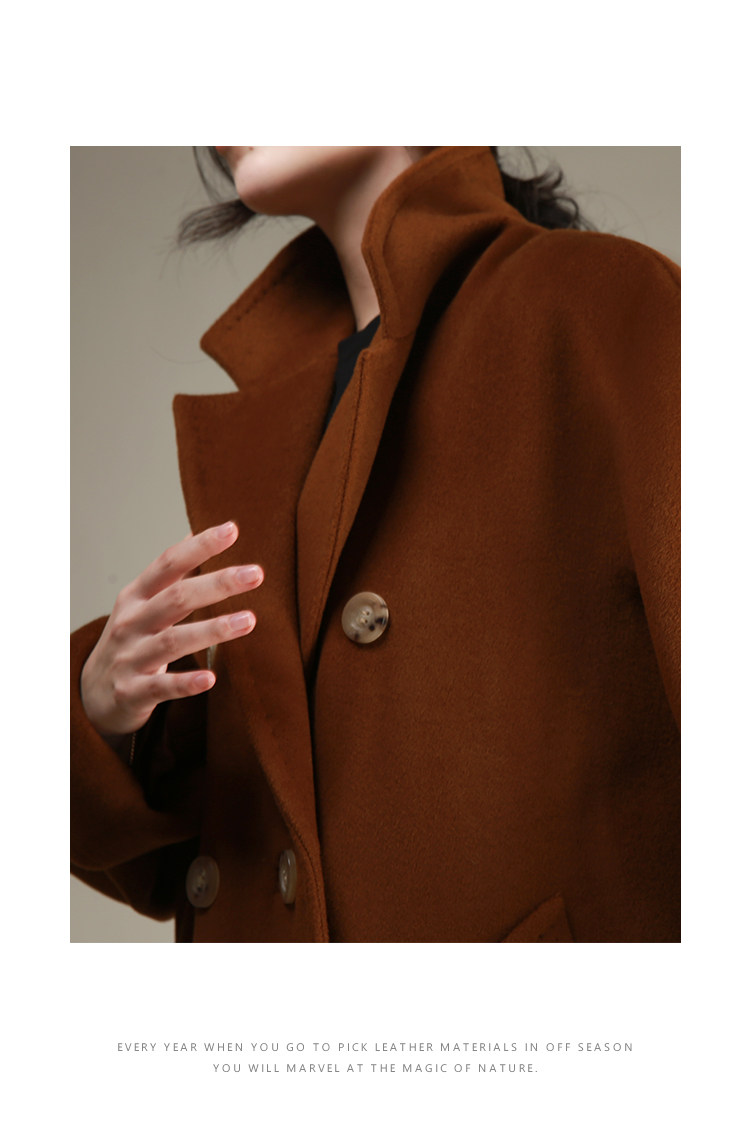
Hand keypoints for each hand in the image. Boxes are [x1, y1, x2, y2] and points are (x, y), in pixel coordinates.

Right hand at [80, 521, 261, 737]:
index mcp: (136, 595)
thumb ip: (171, 573)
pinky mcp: (133, 692)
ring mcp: (130, 657)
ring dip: (212, 630)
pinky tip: (211, 678)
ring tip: (249, 620)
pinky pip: (162, 687)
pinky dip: (186, 683)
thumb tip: (197, 534)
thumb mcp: (143, 602)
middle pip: (176, 598)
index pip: (168, 563)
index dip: (200, 546)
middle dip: (217, 584)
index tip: (231, 530)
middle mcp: (131, 622)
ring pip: (172, 641)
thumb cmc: (130, 638)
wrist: (93, 692)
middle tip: (256, 573)